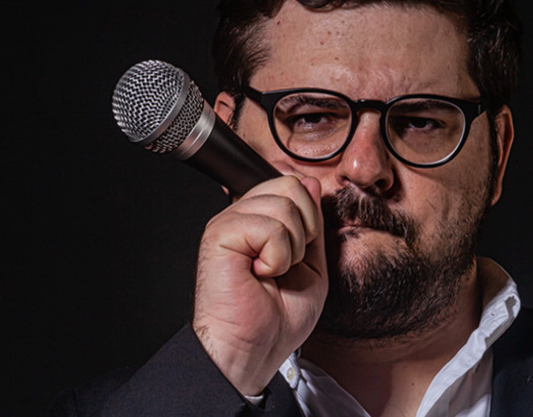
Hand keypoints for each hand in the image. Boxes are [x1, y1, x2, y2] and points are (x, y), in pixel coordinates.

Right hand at [192, 174, 327, 395]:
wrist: (254, 349)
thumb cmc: (276, 318)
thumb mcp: (312, 264)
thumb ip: (312, 224)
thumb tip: (310, 183)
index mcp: (260, 219)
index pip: (293, 184)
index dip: (309, 217)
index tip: (297, 253)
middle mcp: (241, 215)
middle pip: (291, 185)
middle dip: (304, 230)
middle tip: (284, 263)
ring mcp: (228, 221)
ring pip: (284, 206)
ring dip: (289, 250)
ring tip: (270, 271)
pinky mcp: (220, 234)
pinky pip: (269, 228)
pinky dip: (275, 259)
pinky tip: (258, 274)